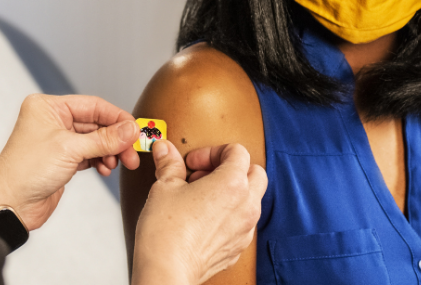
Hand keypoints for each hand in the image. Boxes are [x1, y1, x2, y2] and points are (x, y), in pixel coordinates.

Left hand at [0, 94, 140, 229]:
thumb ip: (104, 139)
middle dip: (116, 139)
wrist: (9, 203)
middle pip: (96, 124)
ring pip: (95, 140)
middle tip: (131, 153)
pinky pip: (90, 154)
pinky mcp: (62, 160)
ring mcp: (58, 141)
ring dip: (110, 151)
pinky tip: (106, 169)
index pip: (93, 105)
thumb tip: (130, 130)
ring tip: (120, 163)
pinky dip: (101, 160)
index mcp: (49, 107)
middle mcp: (53, 120)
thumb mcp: (70, 150)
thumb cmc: (25, 171)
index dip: (117, 118)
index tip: (135, 130)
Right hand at [131, 141, 266, 284]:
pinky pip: (242, 223)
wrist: (166, 269)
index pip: (237, 152)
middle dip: (231, 169)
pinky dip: (229, 215)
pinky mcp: (238, 247)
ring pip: (252, 199)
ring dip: (232, 192)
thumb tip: (165, 150)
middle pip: (255, 173)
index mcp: (233, 184)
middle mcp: (246, 205)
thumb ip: (170, 164)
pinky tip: (203, 219)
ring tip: (202, 198)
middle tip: (204, 176)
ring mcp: (245, 229)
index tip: (194, 163)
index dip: (212, 151)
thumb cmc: (166, 231)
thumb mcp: (165, 187)